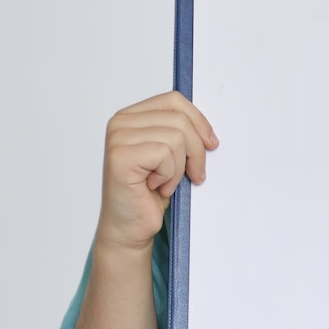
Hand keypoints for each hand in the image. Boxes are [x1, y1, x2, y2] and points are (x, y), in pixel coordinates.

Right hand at [95, 91, 217, 252]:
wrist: (130, 227)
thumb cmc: (149, 193)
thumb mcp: (170, 156)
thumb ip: (179, 132)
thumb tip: (207, 127)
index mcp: (131, 116)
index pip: (173, 100)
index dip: (198, 121)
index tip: (210, 143)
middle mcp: (120, 122)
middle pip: (178, 119)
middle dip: (195, 150)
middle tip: (195, 174)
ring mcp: (118, 138)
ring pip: (175, 137)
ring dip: (179, 168)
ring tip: (166, 183)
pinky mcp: (120, 156)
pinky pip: (164, 154)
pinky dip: (169, 176)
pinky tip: (156, 187)